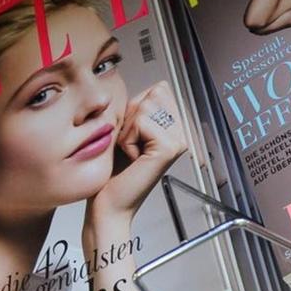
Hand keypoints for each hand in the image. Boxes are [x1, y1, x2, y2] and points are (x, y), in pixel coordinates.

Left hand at [86, 82, 188, 238]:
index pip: (158, 89)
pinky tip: (133, 158)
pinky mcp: (169, 148)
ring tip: (130, 152)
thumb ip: (140, 106)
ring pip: (146, 107)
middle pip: (154, 94)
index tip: (131, 136)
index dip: (134, 107)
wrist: (109, 203)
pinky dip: (128, 138)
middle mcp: (181, 134)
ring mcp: (178, 141)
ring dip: (128, 129)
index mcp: (174, 128)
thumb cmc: (113, 171)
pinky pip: (141, 121)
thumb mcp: (126, 129)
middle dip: (131, 117)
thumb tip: (156, 87)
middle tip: (130, 145)